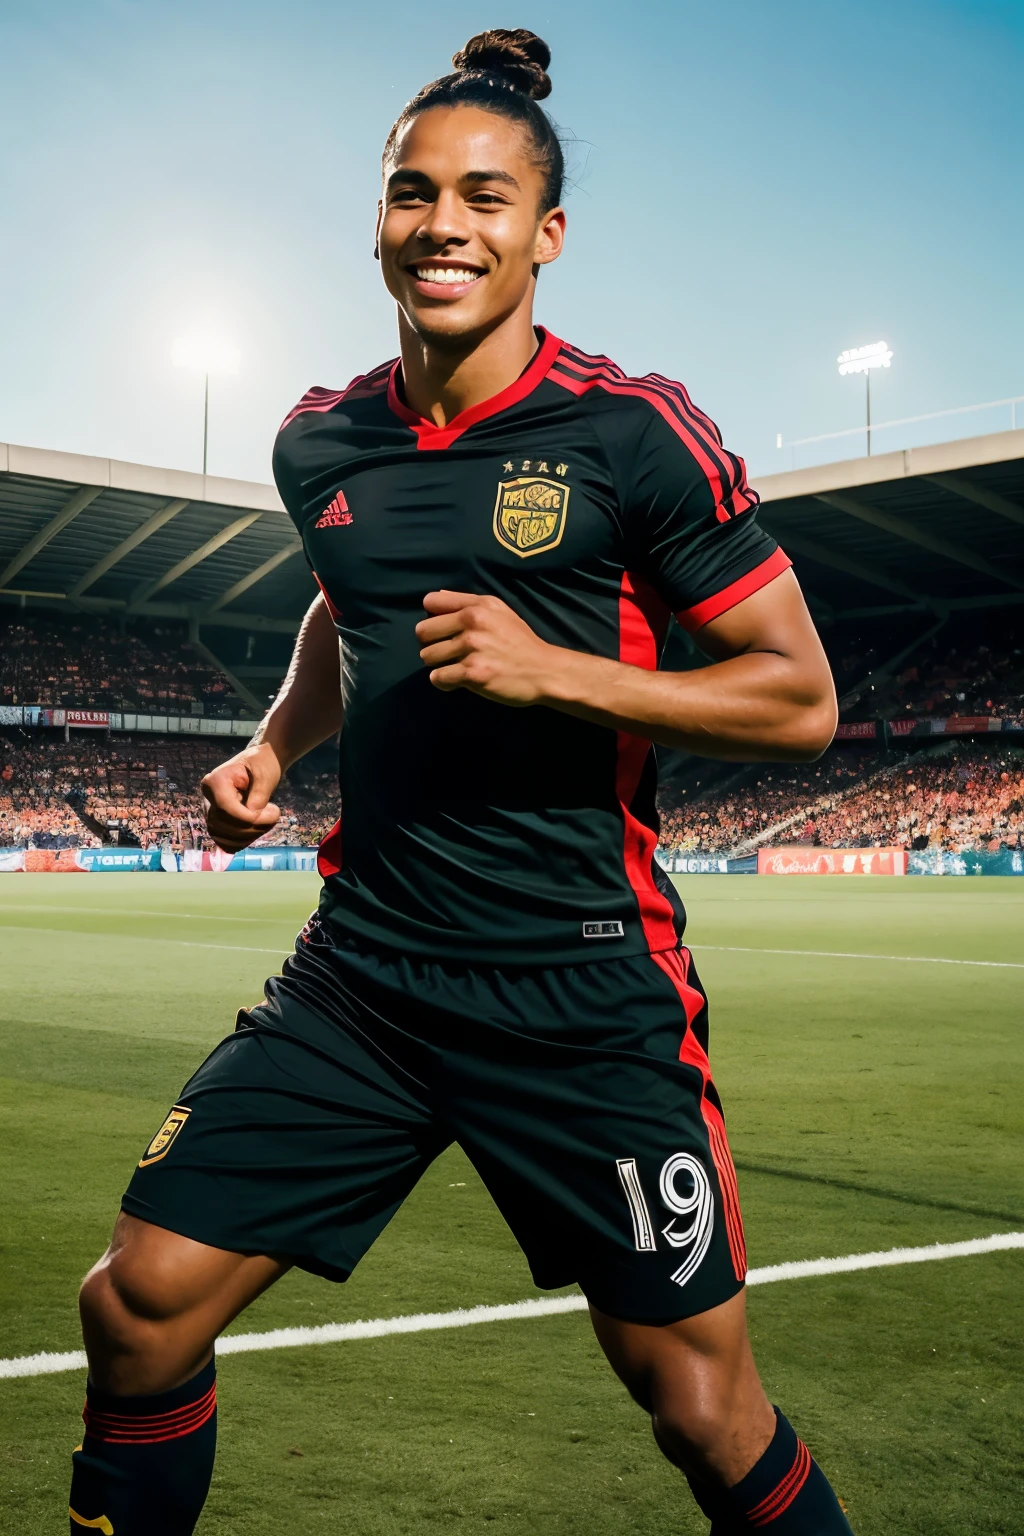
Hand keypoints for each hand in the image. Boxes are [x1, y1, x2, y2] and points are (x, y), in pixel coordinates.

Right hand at [200, 743, 282, 852]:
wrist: (258, 766)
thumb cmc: (262, 765)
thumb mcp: (265, 775)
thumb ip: (259, 794)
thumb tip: (252, 815)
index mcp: (215, 781)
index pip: (226, 808)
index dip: (248, 817)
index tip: (273, 812)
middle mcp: (208, 798)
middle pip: (223, 825)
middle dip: (252, 827)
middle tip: (275, 814)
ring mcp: (210, 812)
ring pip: (223, 837)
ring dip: (250, 836)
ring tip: (268, 820)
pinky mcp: (217, 824)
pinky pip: (225, 842)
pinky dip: (244, 842)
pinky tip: (259, 829)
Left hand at [415, 591, 559, 705]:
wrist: (544, 671)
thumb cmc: (520, 641)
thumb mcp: (500, 610)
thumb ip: (467, 602)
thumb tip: (434, 598)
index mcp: (476, 607)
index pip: (430, 602)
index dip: (433, 616)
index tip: (443, 629)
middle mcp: (471, 625)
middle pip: (422, 632)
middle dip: (432, 642)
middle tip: (448, 651)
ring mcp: (471, 650)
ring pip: (428, 656)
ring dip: (438, 664)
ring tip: (455, 666)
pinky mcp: (472, 675)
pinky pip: (438, 678)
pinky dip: (443, 681)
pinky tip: (457, 680)